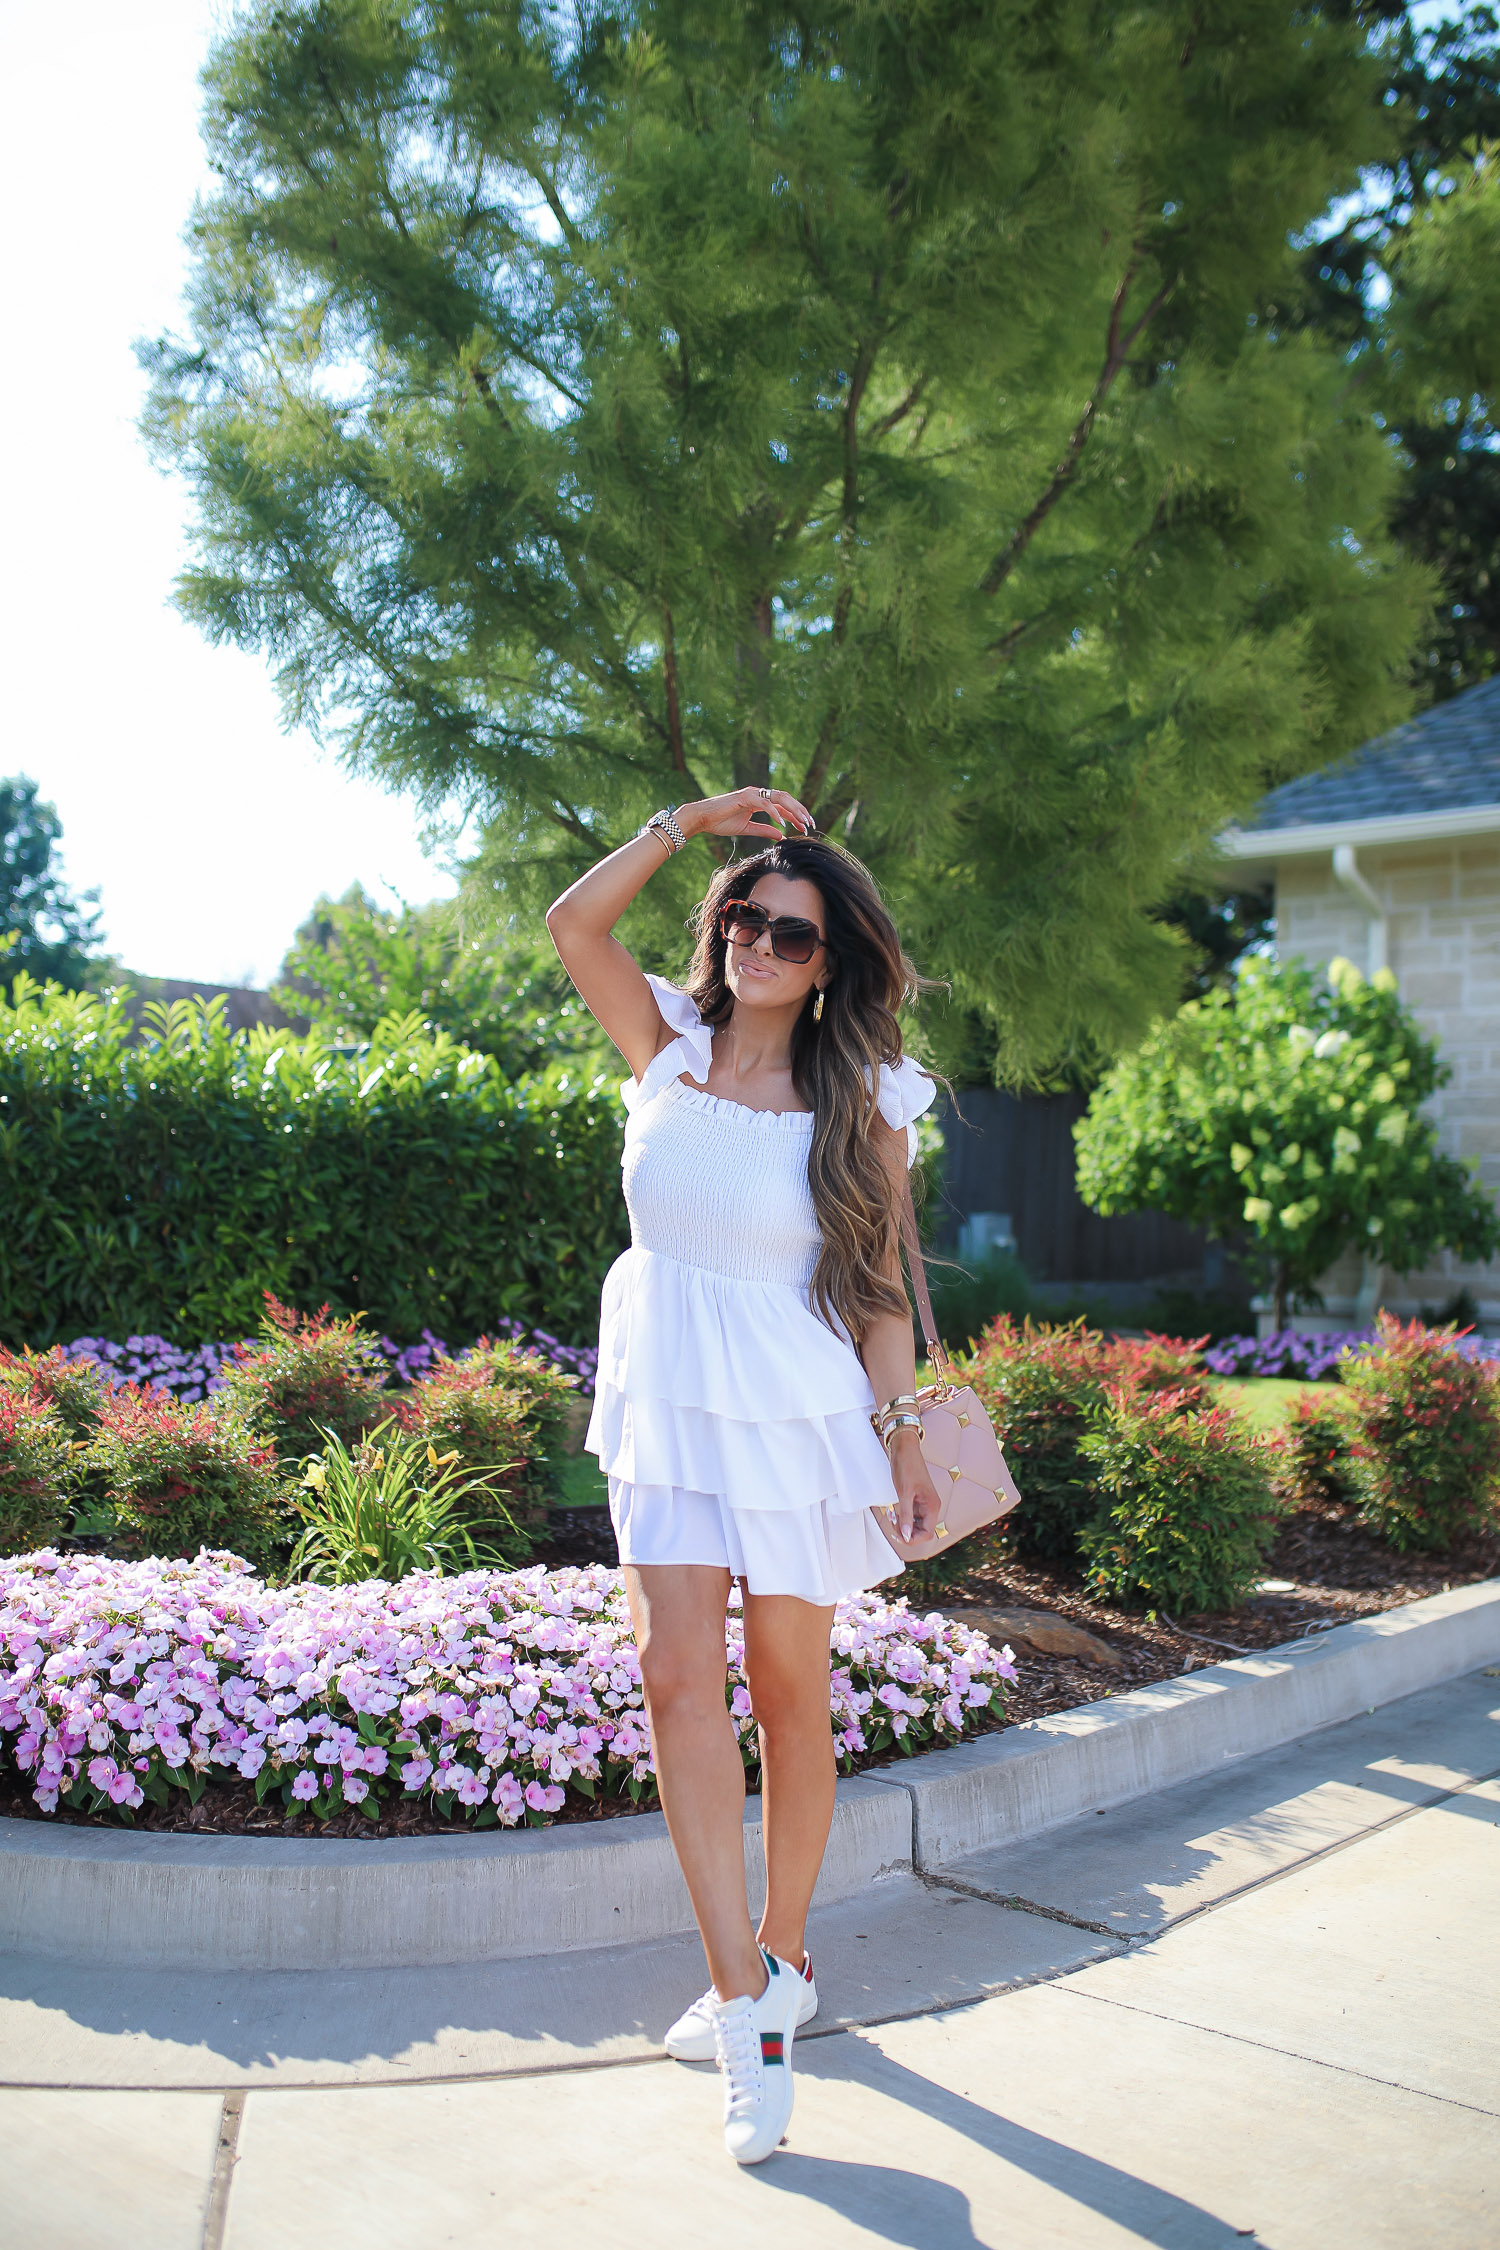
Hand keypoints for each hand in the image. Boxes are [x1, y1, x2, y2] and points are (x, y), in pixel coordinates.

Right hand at [678, 787, 815, 840]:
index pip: (783, 806)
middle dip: (800, 811)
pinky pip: (764, 803)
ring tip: (802, 822)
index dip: (797, 816)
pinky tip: (782, 823)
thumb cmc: (720, 822)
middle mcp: (758, 794)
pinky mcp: (745, 797)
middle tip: (811, 824)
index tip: (807, 827)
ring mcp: (752, 794)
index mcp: (759, 801)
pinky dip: (775, 812)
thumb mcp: (747, 829)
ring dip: (793, 809)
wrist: (702, 818)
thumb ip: (764, 830)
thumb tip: (781, 836)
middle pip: (786, 799)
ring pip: (779, 798)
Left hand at [887, 1427, 942, 1544]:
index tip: (899, 1535)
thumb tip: (906, 1535)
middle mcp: (930, 1506)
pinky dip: (901, 1516)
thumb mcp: (904, 1493)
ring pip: (914, 1524)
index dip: (913, 1538)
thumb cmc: (907, 1466)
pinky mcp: (916, 1499)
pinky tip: (893, 1511)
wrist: (904, 1449)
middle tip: (892, 1522)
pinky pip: (910, 1515)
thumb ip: (906, 1516)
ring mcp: (923, 1503)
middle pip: (921, 1531)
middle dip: (906, 1531)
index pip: (927, 1533)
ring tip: (891, 1515)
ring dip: (902, 1524)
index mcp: (932, 1506)